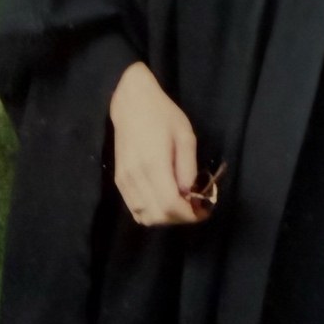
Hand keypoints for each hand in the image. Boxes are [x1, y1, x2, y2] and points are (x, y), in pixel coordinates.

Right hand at [108, 61, 205, 225]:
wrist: (132, 104)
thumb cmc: (163, 115)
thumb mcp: (185, 136)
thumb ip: (188, 168)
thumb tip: (190, 194)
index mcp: (153, 164)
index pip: (170, 205)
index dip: (188, 215)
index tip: (204, 211)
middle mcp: (135, 177)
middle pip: (157, 216)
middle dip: (179, 218)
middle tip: (195, 209)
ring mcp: (124, 181)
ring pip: (144, 217)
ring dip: (165, 218)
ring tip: (181, 205)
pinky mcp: (119, 181)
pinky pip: (135, 209)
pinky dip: (151, 213)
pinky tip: (164, 201)